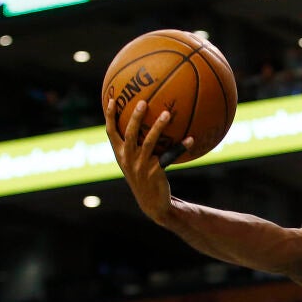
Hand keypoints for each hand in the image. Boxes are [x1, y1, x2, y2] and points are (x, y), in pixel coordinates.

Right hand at [105, 98, 192, 224]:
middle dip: (135, 117)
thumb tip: (145, 122)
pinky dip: (180, 147)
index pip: (111, 132)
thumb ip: (135, 145)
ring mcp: (141, 165)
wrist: (151, 203)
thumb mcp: (134, 162)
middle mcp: (127, 158)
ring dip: (158, 126)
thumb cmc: (144, 177)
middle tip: (143, 102)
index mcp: (120, 154)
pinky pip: (169, 156)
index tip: (113, 98)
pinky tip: (191, 139)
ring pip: (149, 142)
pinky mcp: (155, 171)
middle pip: (130, 134)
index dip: (110, 116)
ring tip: (167, 113)